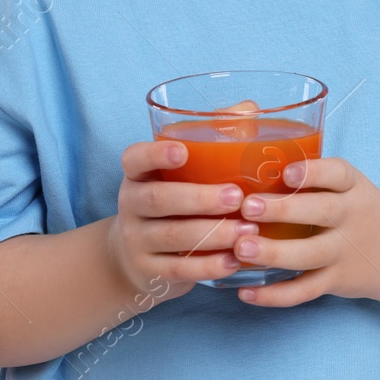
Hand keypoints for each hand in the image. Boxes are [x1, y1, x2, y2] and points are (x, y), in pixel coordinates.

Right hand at [106, 139, 256, 301]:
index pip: (135, 159)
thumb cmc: (173, 200)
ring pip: (172, 237)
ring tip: (247, 231)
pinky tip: (236, 261)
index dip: (155, 154)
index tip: (182, 150)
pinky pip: (178, 269)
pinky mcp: (148, 272)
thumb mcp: (181, 173)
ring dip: (212, 234)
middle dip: (199, 198)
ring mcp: (137, 240)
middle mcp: (131, 205)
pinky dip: (208, 266)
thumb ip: (210, 139)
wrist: (133, 257)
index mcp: (139, 174)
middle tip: (236, 196)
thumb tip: (248, 107)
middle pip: (157, 200)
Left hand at [231, 157, 379, 307]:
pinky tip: (246, 292)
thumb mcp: (351, 188)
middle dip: (284, 209)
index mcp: (354, 188)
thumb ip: (315, 180)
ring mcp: (345, 252)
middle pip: (321, 212)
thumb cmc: (360, 212)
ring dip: (273, 252)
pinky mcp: (336, 281)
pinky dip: (275, 295)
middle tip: (249, 206)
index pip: (338, 174)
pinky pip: (305, 291)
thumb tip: (249, 164)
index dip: (313, 173)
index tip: (287, 173)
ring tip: (240, 248)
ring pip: (309, 255)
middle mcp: (352, 218)